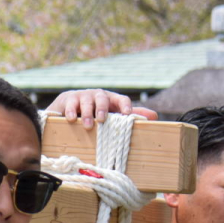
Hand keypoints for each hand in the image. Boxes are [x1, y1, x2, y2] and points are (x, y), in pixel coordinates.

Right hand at [43, 89, 157, 127]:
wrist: (69, 106)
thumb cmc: (95, 113)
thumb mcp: (112, 115)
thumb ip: (131, 115)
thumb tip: (154, 117)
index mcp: (111, 100)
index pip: (121, 99)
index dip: (125, 105)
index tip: (127, 113)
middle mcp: (98, 96)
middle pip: (102, 98)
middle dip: (102, 109)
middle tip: (102, 120)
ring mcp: (83, 97)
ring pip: (86, 102)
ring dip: (87, 113)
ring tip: (88, 126)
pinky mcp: (69, 100)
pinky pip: (70, 104)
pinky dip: (71, 112)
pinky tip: (72, 119)